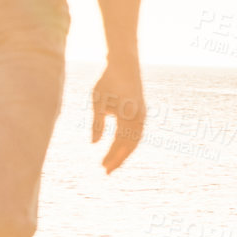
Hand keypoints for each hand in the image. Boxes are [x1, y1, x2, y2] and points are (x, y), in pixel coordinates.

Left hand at [91, 57, 143, 173]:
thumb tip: (94, 144)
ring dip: (124, 153)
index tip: (102, 167)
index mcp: (128, 114)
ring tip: (112, 162)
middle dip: (119, 159)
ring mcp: (142, 115)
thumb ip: (97, 123)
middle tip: (106, 171)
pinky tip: (118, 148)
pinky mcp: (142, 113)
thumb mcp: (97, 101)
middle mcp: (139, 117)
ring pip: (136, 141)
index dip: (112, 156)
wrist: (124, 65)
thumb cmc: (108, 81)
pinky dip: (129, 143)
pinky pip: (137, 133)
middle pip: (130, 145)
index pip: (120, 142)